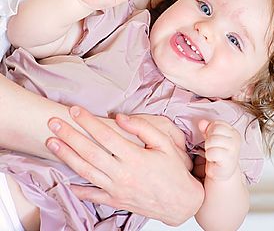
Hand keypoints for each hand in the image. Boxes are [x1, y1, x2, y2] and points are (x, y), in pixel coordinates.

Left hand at [46, 107, 203, 224]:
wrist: (181, 203)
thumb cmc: (175, 171)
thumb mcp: (166, 143)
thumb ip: (143, 128)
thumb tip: (121, 117)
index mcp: (135, 157)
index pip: (105, 135)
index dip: (88, 121)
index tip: (75, 110)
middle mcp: (122, 174)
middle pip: (89, 152)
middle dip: (69, 135)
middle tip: (53, 123)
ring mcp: (116, 190)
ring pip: (85, 171)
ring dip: (66, 156)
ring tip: (52, 143)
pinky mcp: (116, 201)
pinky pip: (92, 195)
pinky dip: (77, 188)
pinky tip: (65, 179)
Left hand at [199, 119, 240, 180]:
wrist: (223, 173)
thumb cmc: (218, 155)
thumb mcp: (212, 139)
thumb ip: (207, 129)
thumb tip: (202, 122)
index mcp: (233, 132)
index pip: (217, 124)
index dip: (210, 131)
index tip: (211, 139)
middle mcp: (235, 139)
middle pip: (214, 130)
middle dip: (209, 139)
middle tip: (211, 148)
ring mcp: (233, 150)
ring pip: (212, 140)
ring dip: (208, 148)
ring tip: (212, 154)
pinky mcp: (229, 161)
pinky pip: (212, 152)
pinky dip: (209, 156)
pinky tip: (214, 160)